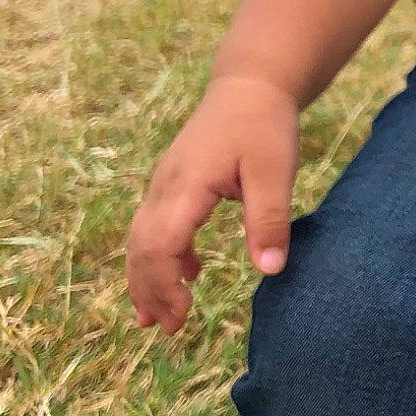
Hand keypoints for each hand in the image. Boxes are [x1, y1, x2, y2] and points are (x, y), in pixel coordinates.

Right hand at [125, 74, 299, 334]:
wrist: (250, 86)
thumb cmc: (264, 125)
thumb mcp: (276, 171)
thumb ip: (269, 220)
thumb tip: (270, 270)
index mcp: (187, 184)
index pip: (160, 244)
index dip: (164, 285)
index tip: (183, 317)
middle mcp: (165, 186)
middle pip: (141, 247)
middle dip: (150, 292)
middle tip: (171, 330)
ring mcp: (164, 183)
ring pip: (140, 239)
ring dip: (147, 279)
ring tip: (161, 319)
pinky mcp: (173, 183)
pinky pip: (153, 226)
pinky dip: (161, 256)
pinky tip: (190, 273)